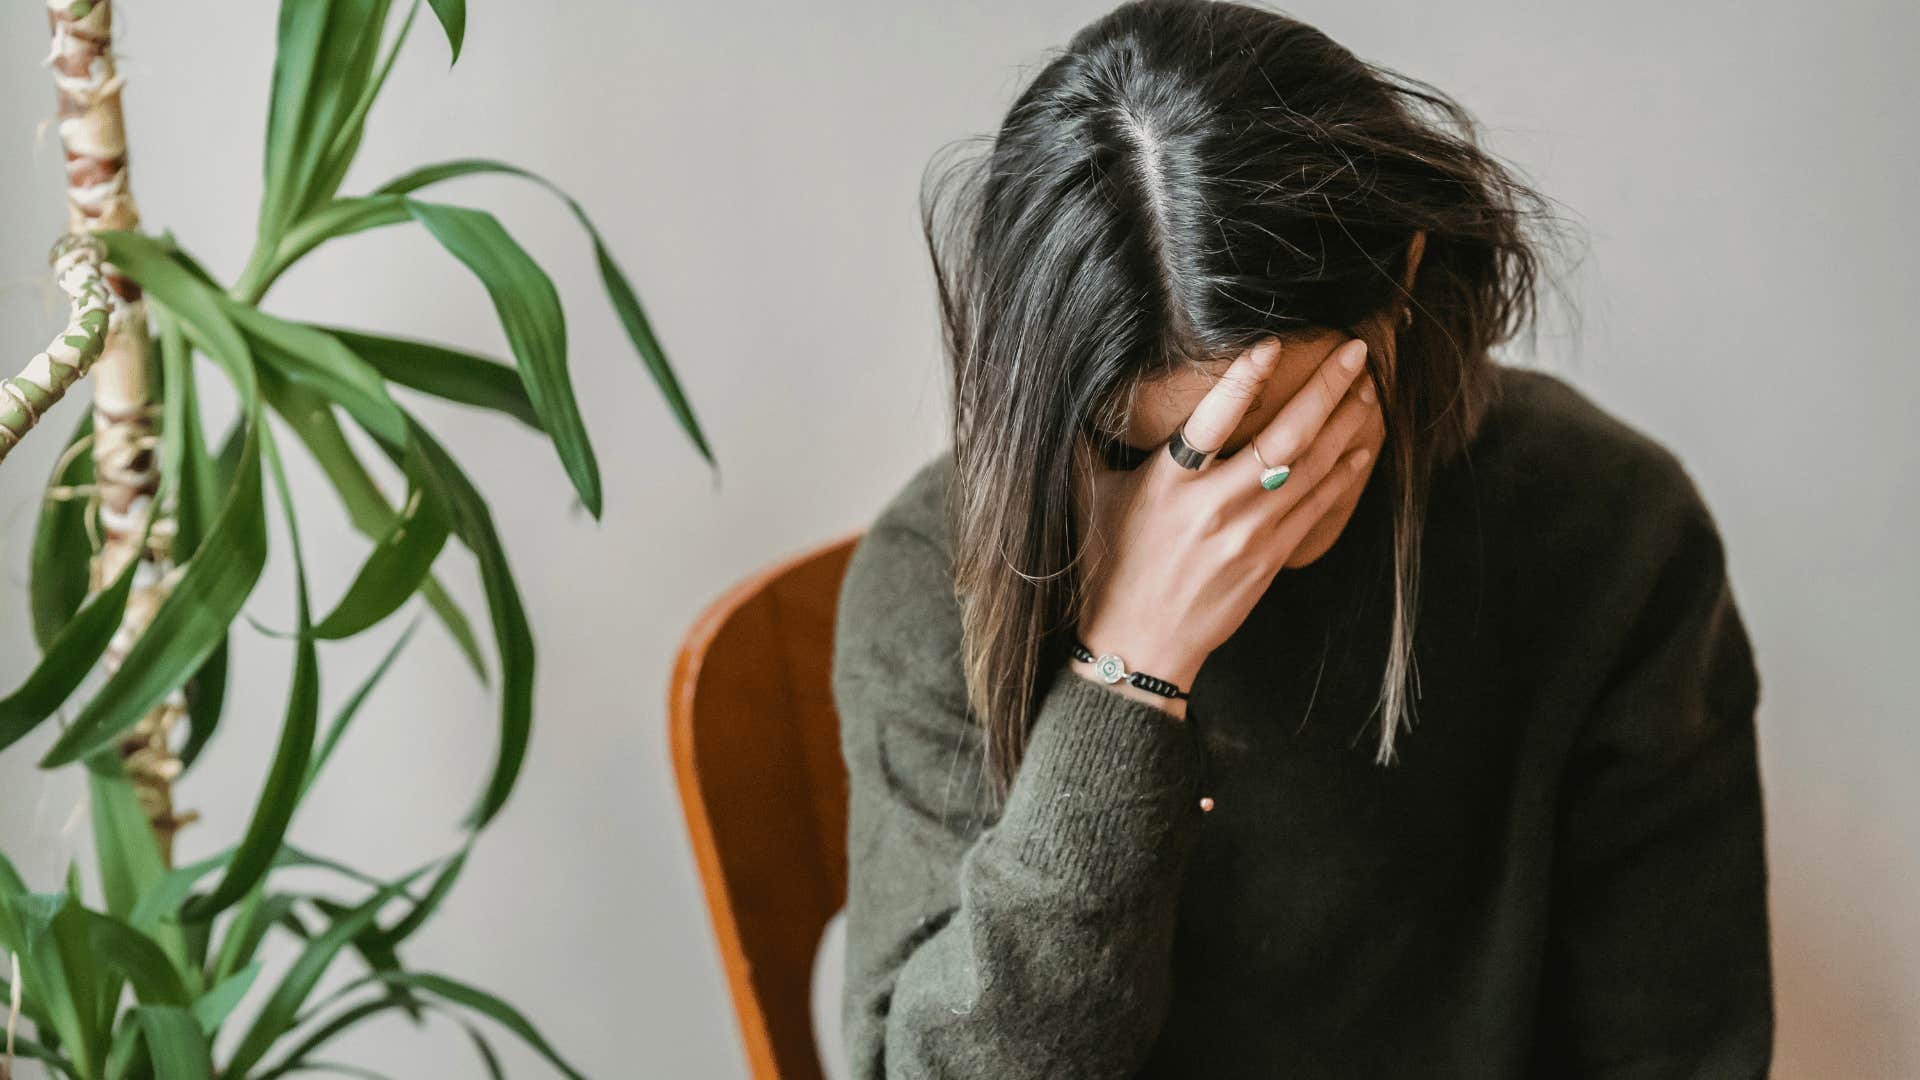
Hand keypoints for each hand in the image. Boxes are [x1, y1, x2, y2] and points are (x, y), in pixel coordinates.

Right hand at [1072, 336, 1378, 715]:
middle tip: (1355, 351)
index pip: (1211, 420)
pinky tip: (1361, 446)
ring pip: (1311, 467)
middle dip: (1325, 389)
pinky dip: (1342, 473)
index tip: (1271, 344)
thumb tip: (1076, 391)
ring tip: (1366, 387)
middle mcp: (1214, 506)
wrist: (1139, 644)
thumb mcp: (1091, 498)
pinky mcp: (1269, 559)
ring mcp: (1248, 534)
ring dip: (1345, 423)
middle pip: (1284, 438)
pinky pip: (1316, 507)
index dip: (1243, 380)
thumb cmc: (1108, 568)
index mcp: (1168, 484)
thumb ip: (1089, 444)